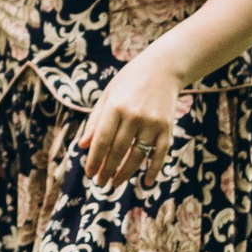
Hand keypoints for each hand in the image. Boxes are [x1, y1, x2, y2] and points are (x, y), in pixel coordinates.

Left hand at [77, 46, 186, 190]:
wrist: (163, 68)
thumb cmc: (129, 81)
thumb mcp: (108, 95)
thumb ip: (95, 120)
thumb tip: (83, 146)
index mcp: (116, 106)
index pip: (102, 140)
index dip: (94, 159)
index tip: (89, 173)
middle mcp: (134, 115)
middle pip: (118, 151)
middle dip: (107, 170)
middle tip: (100, 183)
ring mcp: (153, 123)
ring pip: (137, 156)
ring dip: (125, 173)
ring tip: (115, 183)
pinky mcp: (167, 128)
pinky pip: (160, 154)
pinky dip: (153, 170)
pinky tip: (146, 183)